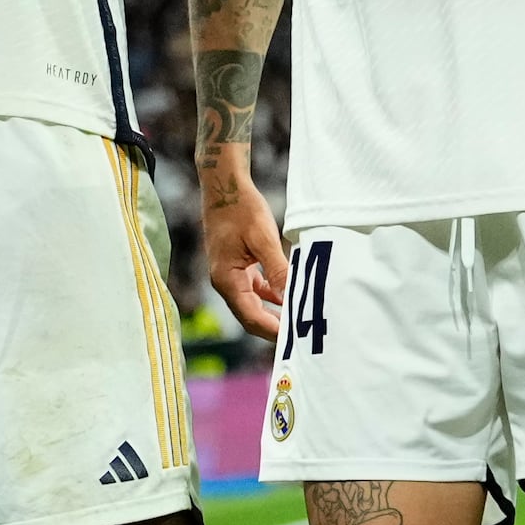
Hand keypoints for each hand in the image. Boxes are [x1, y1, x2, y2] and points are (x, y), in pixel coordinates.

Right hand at [202, 173, 287, 339]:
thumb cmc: (241, 208)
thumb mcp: (263, 238)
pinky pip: (255, 290)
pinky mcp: (237, 266)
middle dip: (274, 328)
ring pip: (253, 304)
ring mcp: (230, 275)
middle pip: (250, 316)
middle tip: (300, 337)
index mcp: (226, 279)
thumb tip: (290, 298)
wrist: (224, 185)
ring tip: (298, 321)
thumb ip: (277, 269)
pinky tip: (289, 298)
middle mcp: (224, 282)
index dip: (273, 330)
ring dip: (273, 314)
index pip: (251, 317)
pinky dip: (272, 296)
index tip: (295, 339)